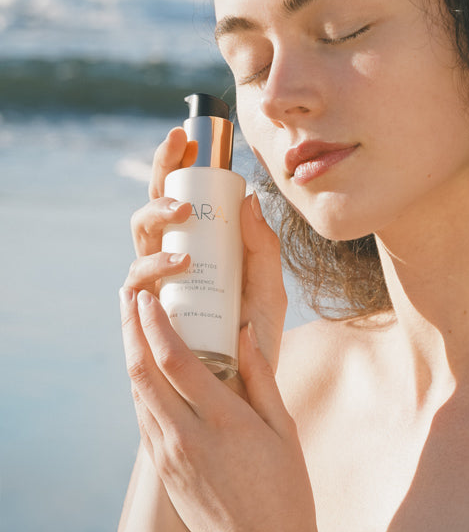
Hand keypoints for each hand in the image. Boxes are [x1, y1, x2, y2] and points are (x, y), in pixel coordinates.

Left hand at [119, 287, 331, 531]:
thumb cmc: (286, 489)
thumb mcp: (284, 428)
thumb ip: (261, 376)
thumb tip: (246, 329)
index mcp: (223, 420)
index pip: (176, 360)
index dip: (156, 324)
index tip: (149, 297)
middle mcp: (187, 437)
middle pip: (143, 373)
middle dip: (132, 330)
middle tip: (128, 298)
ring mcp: (170, 458)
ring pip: (138, 396)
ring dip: (131, 356)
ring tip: (132, 325)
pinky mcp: (165, 473)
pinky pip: (144, 421)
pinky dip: (141, 388)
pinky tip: (145, 371)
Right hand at [126, 129, 287, 368]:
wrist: (239, 397)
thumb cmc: (253, 341)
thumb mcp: (269, 289)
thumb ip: (264, 248)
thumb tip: (250, 198)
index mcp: (198, 244)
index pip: (182, 192)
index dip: (178, 160)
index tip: (188, 134)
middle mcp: (169, 258)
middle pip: (153, 205)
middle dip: (160, 175)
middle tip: (181, 168)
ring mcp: (153, 286)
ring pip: (139, 238)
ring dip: (158, 220)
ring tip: (185, 220)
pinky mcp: (143, 316)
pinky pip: (135, 286)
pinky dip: (151, 270)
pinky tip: (175, 265)